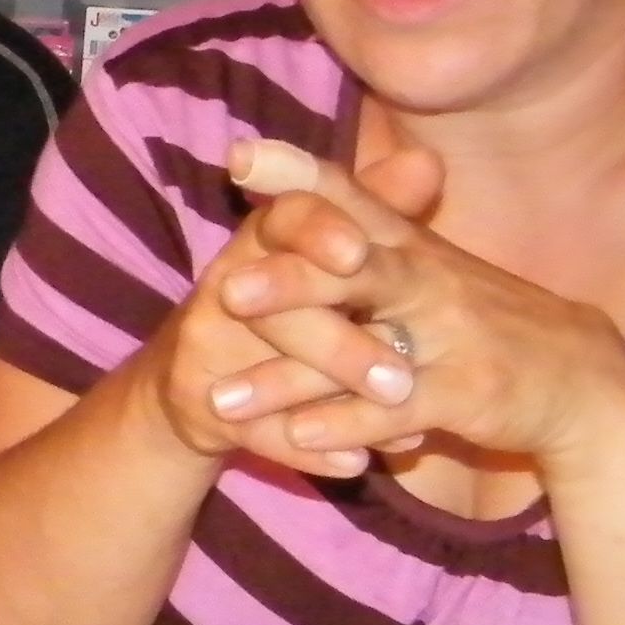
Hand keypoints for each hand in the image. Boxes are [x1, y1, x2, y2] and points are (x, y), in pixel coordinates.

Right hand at [139, 140, 446, 478]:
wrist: (197, 378)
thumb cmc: (285, 302)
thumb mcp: (324, 250)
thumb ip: (373, 208)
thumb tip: (427, 161)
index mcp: (261, 240)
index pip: (284, 220)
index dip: (318, 233)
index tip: (357, 251)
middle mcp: (226, 285)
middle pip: (278, 307)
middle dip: (337, 340)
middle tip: (400, 373)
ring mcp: (208, 348)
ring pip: (271, 374)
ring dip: (333, 396)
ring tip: (396, 417)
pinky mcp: (204, 404)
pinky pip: (257, 432)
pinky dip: (309, 451)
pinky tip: (357, 464)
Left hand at [209, 144, 624, 473]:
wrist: (584, 380)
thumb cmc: (483, 321)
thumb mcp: (430, 265)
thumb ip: (367, 229)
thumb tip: (294, 183)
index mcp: (411, 245)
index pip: (350, 199)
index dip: (298, 175)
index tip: (240, 156)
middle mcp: (428, 280)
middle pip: (354, 270)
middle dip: (289, 281)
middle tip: (224, 292)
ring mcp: (451, 337)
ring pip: (360, 351)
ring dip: (287, 378)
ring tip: (221, 399)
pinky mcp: (468, 393)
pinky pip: (396, 409)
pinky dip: (347, 425)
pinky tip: (299, 438)